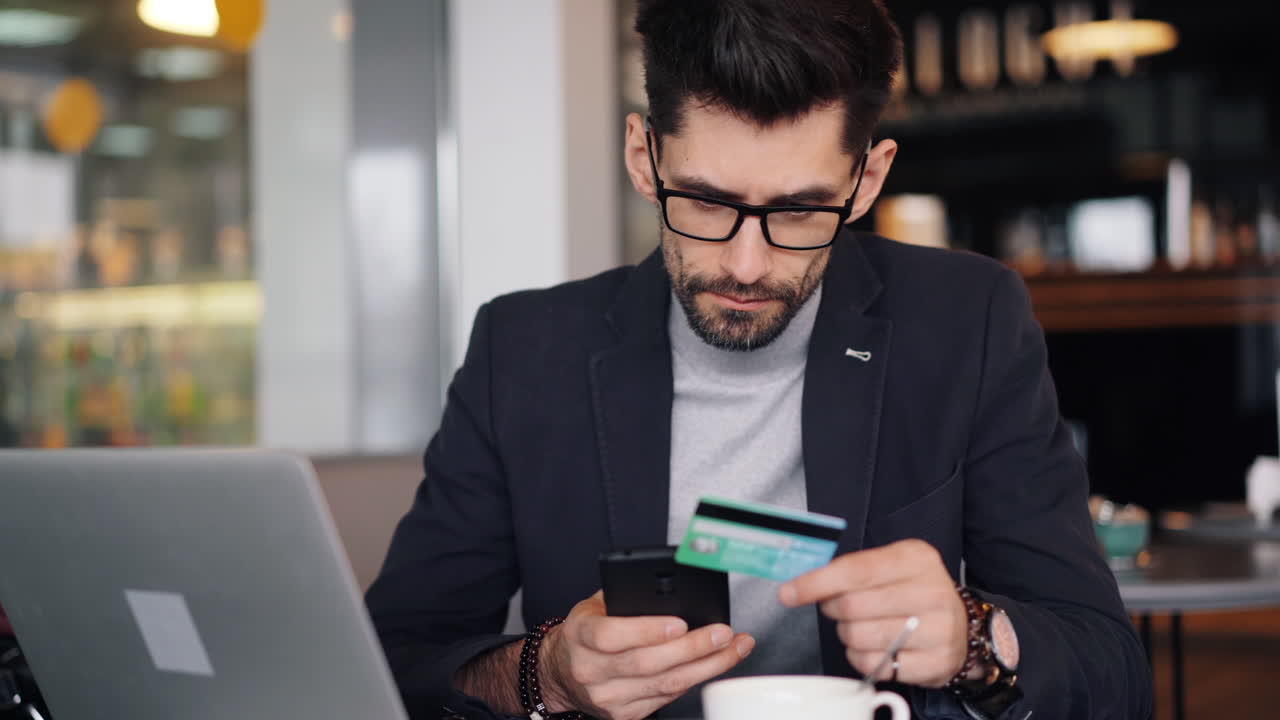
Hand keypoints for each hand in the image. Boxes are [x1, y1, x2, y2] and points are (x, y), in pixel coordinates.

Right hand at [541, 591, 754, 719]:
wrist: (561, 672)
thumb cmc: (584, 632)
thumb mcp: (594, 607)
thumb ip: (626, 600)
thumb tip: (674, 591)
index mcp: (579, 636)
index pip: (610, 636)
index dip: (647, 630)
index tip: (681, 622)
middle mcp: (590, 670)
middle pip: (647, 663)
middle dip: (693, 648)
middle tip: (724, 633)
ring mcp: (607, 698)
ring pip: (664, 684)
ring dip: (705, 666)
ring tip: (733, 648)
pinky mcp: (624, 715)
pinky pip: (667, 698)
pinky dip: (694, 680)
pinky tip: (713, 665)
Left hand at [779, 539, 967, 686]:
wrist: (963, 626)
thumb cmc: (915, 591)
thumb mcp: (892, 564)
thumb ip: (852, 568)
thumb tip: (803, 581)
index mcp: (916, 558)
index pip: (855, 570)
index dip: (816, 582)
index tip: (789, 592)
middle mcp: (931, 592)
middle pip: (852, 606)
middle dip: (833, 609)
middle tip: (838, 607)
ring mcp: (938, 630)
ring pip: (859, 636)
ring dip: (847, 634)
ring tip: (861, 626)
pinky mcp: (934, 663)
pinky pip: (872, 664)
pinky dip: (861, 657)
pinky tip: (874, 646)